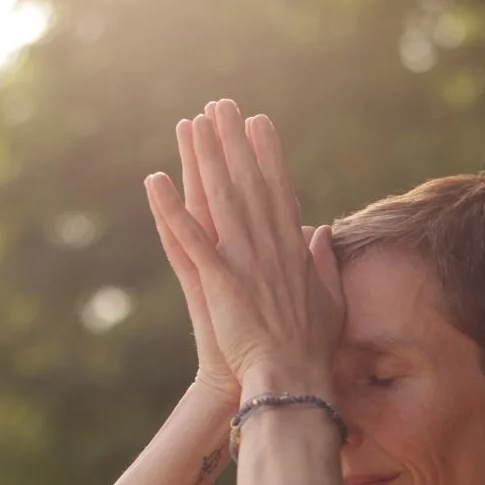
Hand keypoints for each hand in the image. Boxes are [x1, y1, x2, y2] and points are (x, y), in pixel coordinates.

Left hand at [145, 100, 343, 394]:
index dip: (268, 154)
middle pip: (248, 183)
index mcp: (293, 251)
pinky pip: (189, 240)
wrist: (290, 379)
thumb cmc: (312, 347)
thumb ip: (324, 263)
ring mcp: (243, 263)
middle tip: (221, 105)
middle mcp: (269, 248)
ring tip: (191, 125)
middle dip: (233, 142)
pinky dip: (170, 211)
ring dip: (204, 160)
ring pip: (220, 200)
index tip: (259, 122)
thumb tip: (322, 233)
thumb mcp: (330, 300)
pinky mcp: (218, 283)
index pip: (279, 190)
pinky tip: (155, 182)